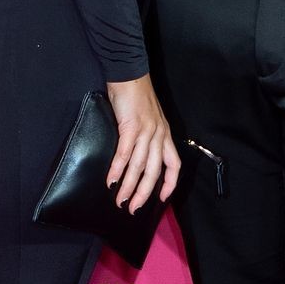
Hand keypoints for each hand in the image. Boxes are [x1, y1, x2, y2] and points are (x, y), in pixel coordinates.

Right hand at [106, 75, 181, 213]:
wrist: (129, 74)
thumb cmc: (135, 96)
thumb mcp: (148, 119)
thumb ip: (145, 137)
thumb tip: (134, 158)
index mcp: (165, 135)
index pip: (174, 165)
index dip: (169, 184)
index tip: (162, 199)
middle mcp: (159, 136)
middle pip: (154, 172)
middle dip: (144, 193)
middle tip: (132, 208)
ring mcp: (147, 132)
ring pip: (139, 167)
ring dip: (128, 186)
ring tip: (119, 200)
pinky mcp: (132, 127)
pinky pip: (125, 154)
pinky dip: (117, 169)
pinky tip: (110, 180)